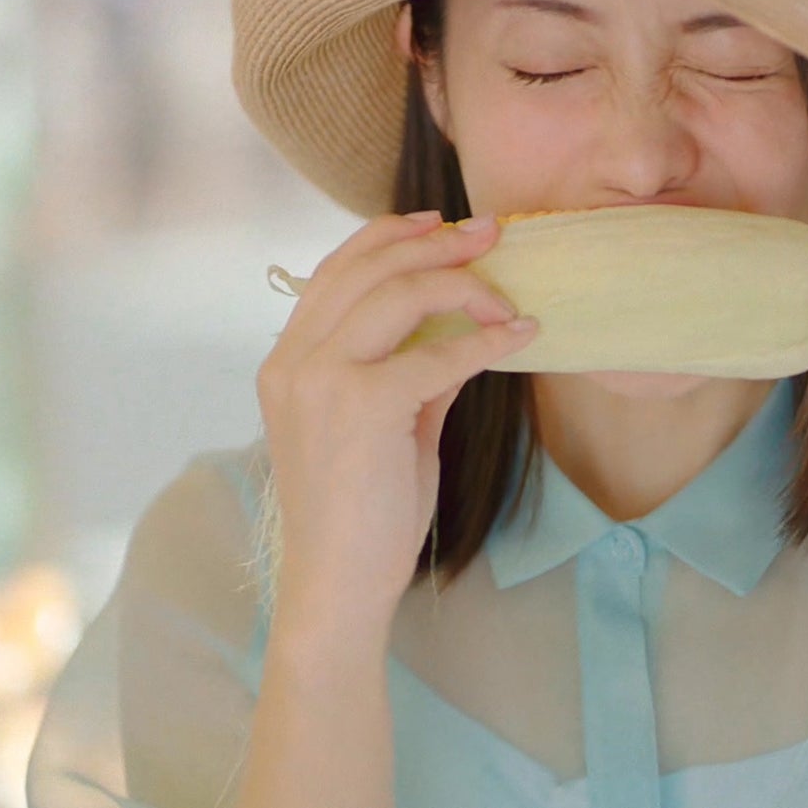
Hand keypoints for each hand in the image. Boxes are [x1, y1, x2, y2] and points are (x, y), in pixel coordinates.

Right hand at [257, 212, 536, 633]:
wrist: (338, 583)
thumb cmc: (363, 514)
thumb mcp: (386, 427)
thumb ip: (412, 374)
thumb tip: (463, 333)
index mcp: (287, 362)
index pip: (335, 271)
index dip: (389, 236)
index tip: (442, 223)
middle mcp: (293, 362)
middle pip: (368, 268)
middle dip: (435, 242)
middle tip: (491, 232)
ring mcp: (319, 380)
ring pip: (398, 294)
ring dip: (463, 284)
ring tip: (507, 292)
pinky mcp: (359, 406)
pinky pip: (435, 354)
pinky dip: (485, 341)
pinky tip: (520, 338)